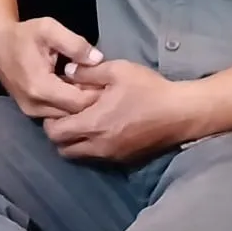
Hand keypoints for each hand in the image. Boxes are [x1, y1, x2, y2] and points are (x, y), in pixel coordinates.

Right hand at [0, 17, 103, 119]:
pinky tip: (77, 90)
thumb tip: (98, 59)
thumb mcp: (49, 29)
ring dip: (80, 105)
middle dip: (91, 102)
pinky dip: (69, 106)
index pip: (79, 102)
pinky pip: (57, 114)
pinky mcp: (30, 112)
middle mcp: (35, 105)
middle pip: (74, 114)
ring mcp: (31, 112)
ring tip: (93, 88)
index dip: (97, 94)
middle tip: (105, 87)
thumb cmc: (24, 35)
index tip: (108, 82)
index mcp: (41, 87)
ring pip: (66, 117)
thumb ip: (75, 44)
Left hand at [43, 60, 193, 162]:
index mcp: (94, 124)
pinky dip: (92, 146)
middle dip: (60, 133)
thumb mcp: (118, 70)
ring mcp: (111, 156)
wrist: (181, 113)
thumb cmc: (148, 89)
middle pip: (63, 149)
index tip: (57, 106)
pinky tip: (103, 128)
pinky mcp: (124, 160)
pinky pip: (97, 157)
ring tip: (84, 121)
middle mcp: (98, 146)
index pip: (55, 133)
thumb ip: (88, 72)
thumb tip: (67, 71)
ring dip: (75, 142)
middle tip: (67, 115)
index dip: (51, 120)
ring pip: (79, 155)